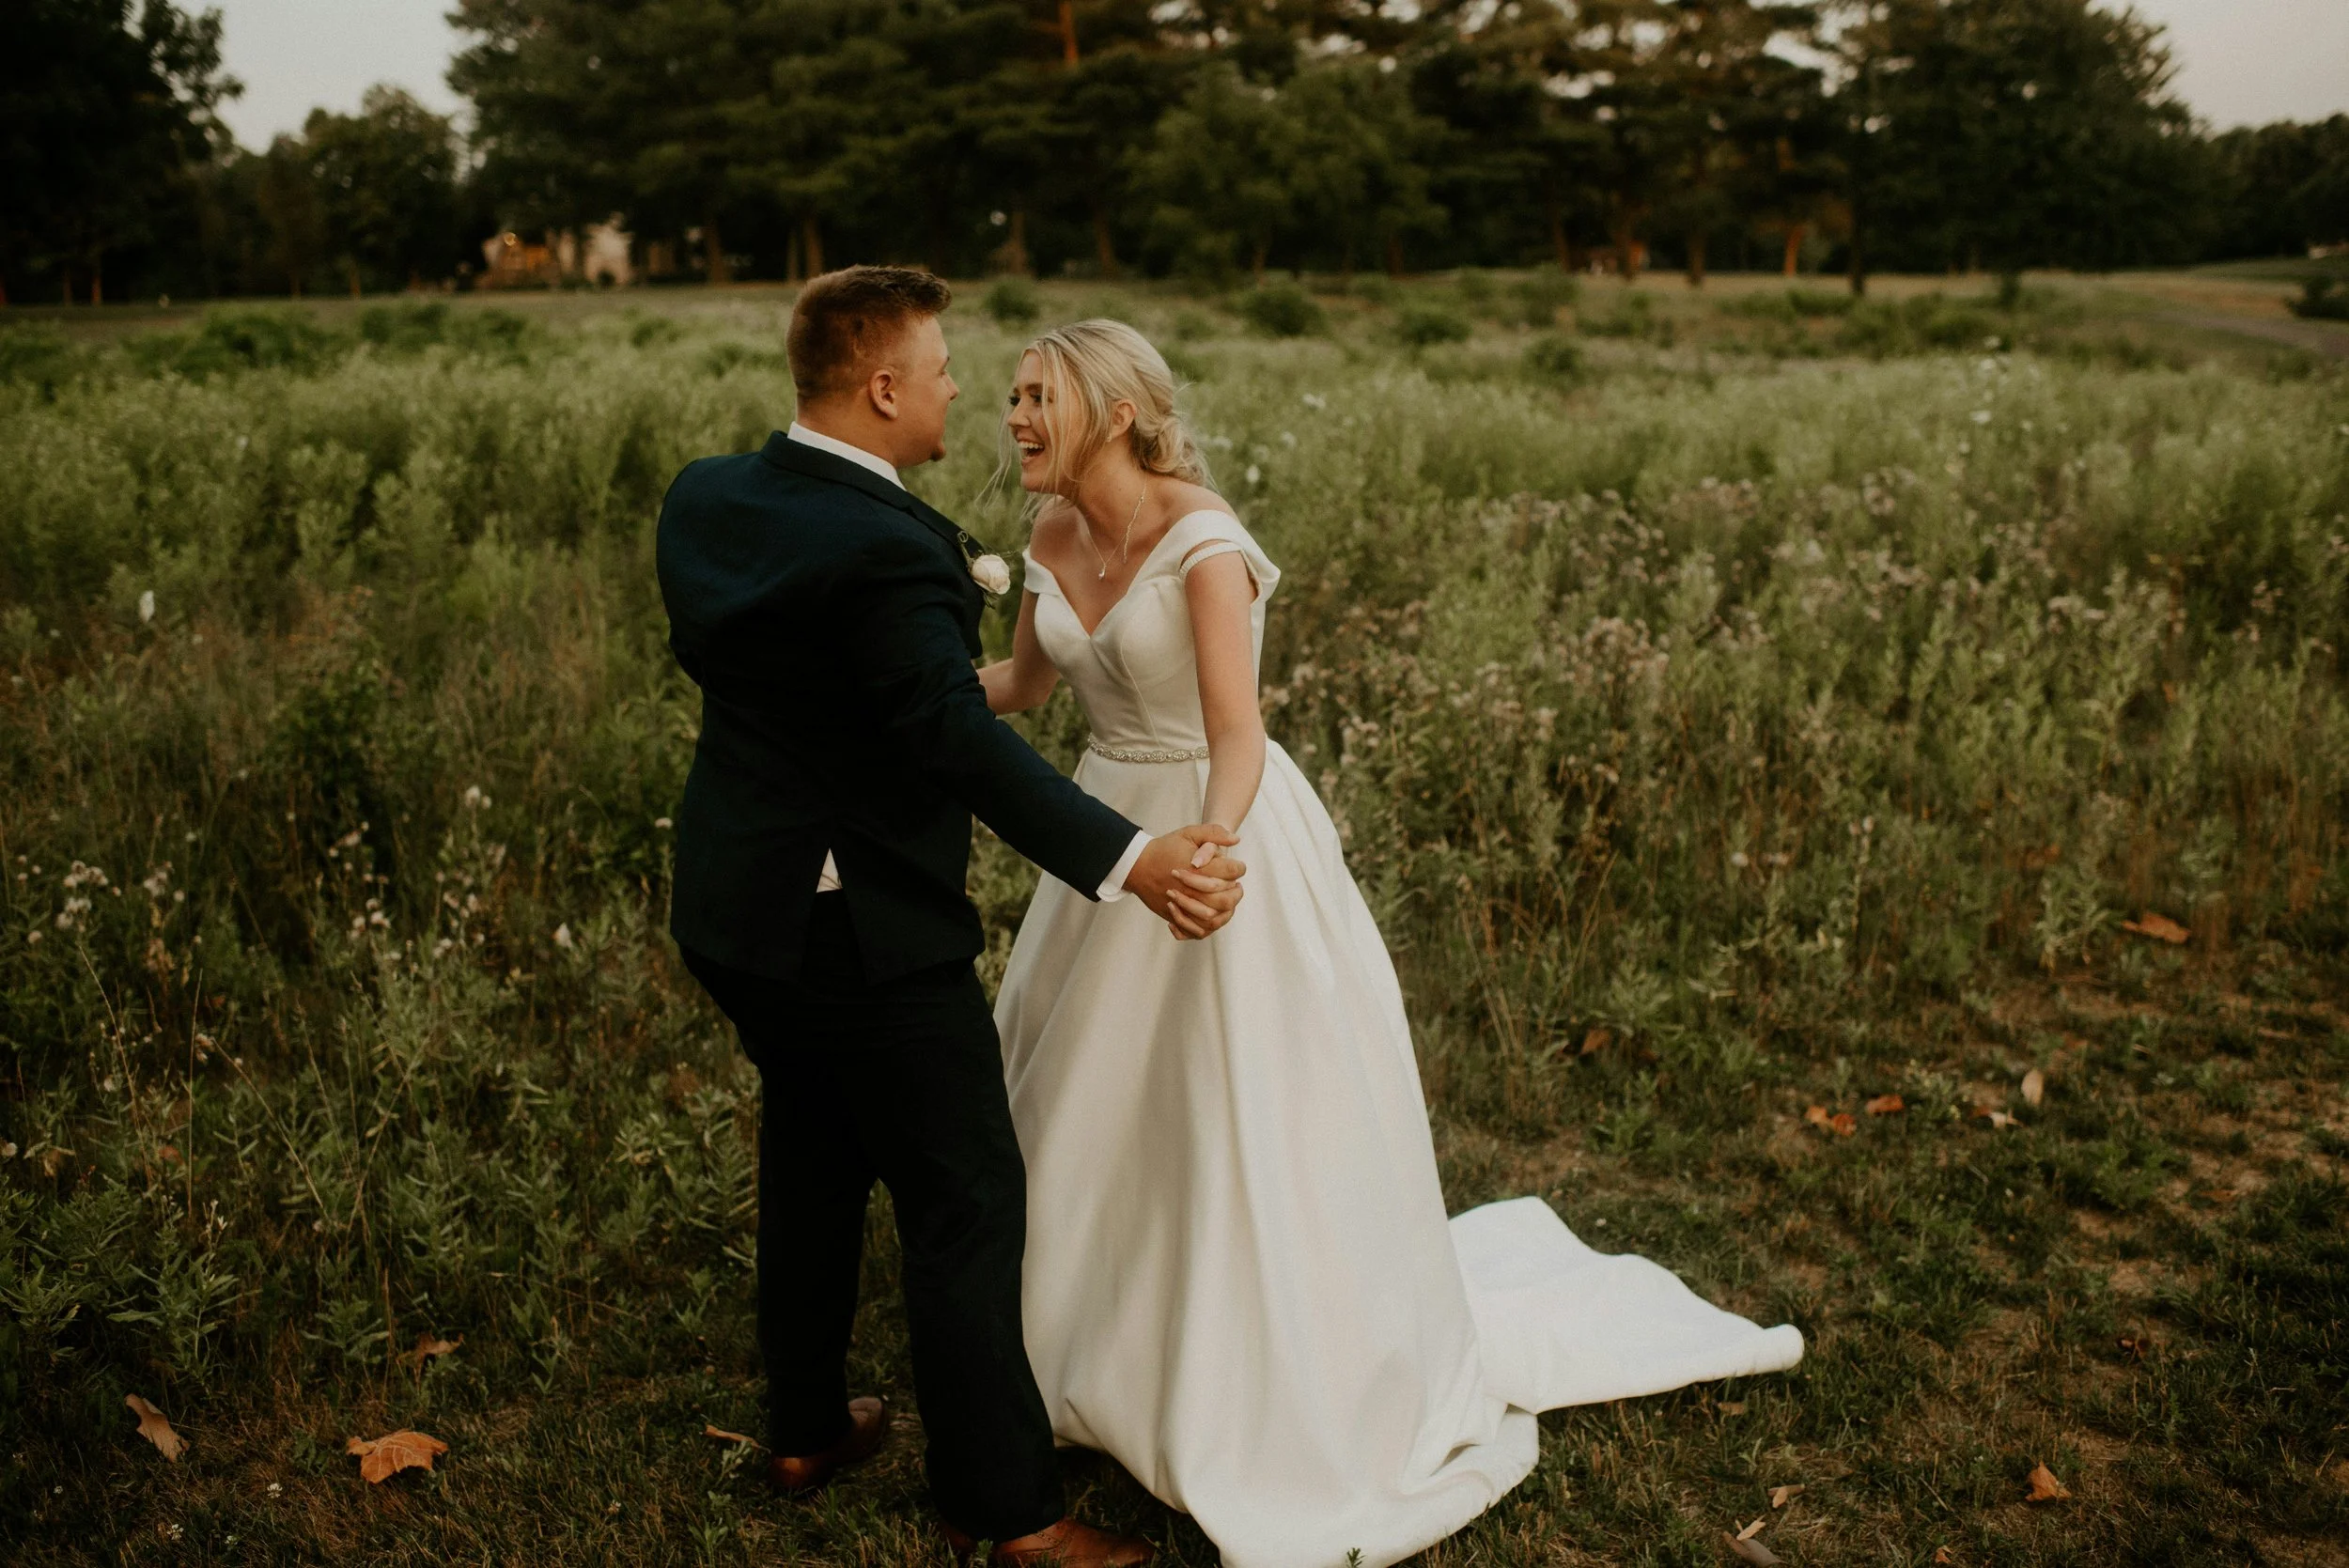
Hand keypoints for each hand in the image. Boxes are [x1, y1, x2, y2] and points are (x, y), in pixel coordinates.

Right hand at [1124, 824, 1246, 938]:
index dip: (1239, 869)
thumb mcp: (1188, 833)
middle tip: (1237, 886)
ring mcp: (1183, 905)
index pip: (1231, 872)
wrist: (1138, 865)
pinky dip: (1209, 926)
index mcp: (1198, 868)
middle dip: (1236, 893)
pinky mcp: (1175, 915)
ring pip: (1214, 917)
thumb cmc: (1165, 848)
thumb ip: (1214, 833)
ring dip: (1226, 910)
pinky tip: (1213, 913)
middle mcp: (1191, 889)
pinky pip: (1197, 929)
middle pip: (1226, 899)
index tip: (1239, 867)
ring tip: (1228, 900)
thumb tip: (1236, 839)